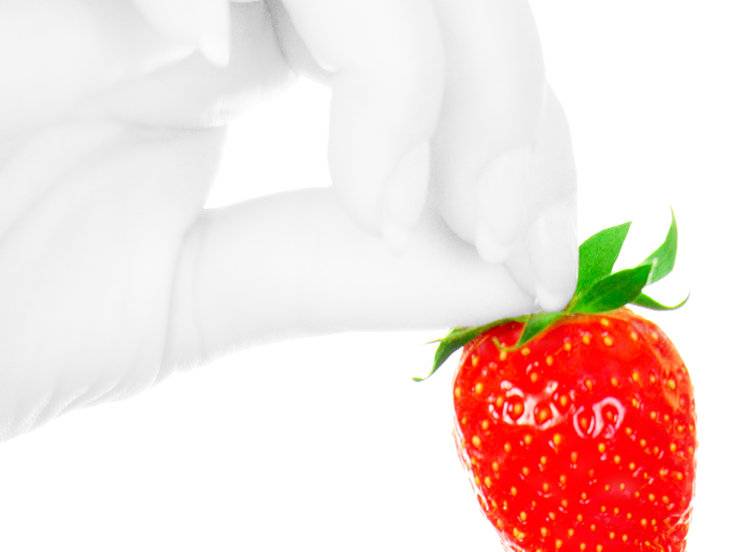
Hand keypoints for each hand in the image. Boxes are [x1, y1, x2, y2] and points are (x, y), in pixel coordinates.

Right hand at [0, 0, 576, 442]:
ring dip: (453, 68)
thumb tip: (504, 272)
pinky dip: (375, 60)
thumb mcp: (185, 292)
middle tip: (526, 242)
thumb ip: (338, 266)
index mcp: (211, 23)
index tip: (542, 258)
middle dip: (507, 92)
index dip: (507, 120)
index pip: (415, 23)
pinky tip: (362, 180)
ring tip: (446, 223)